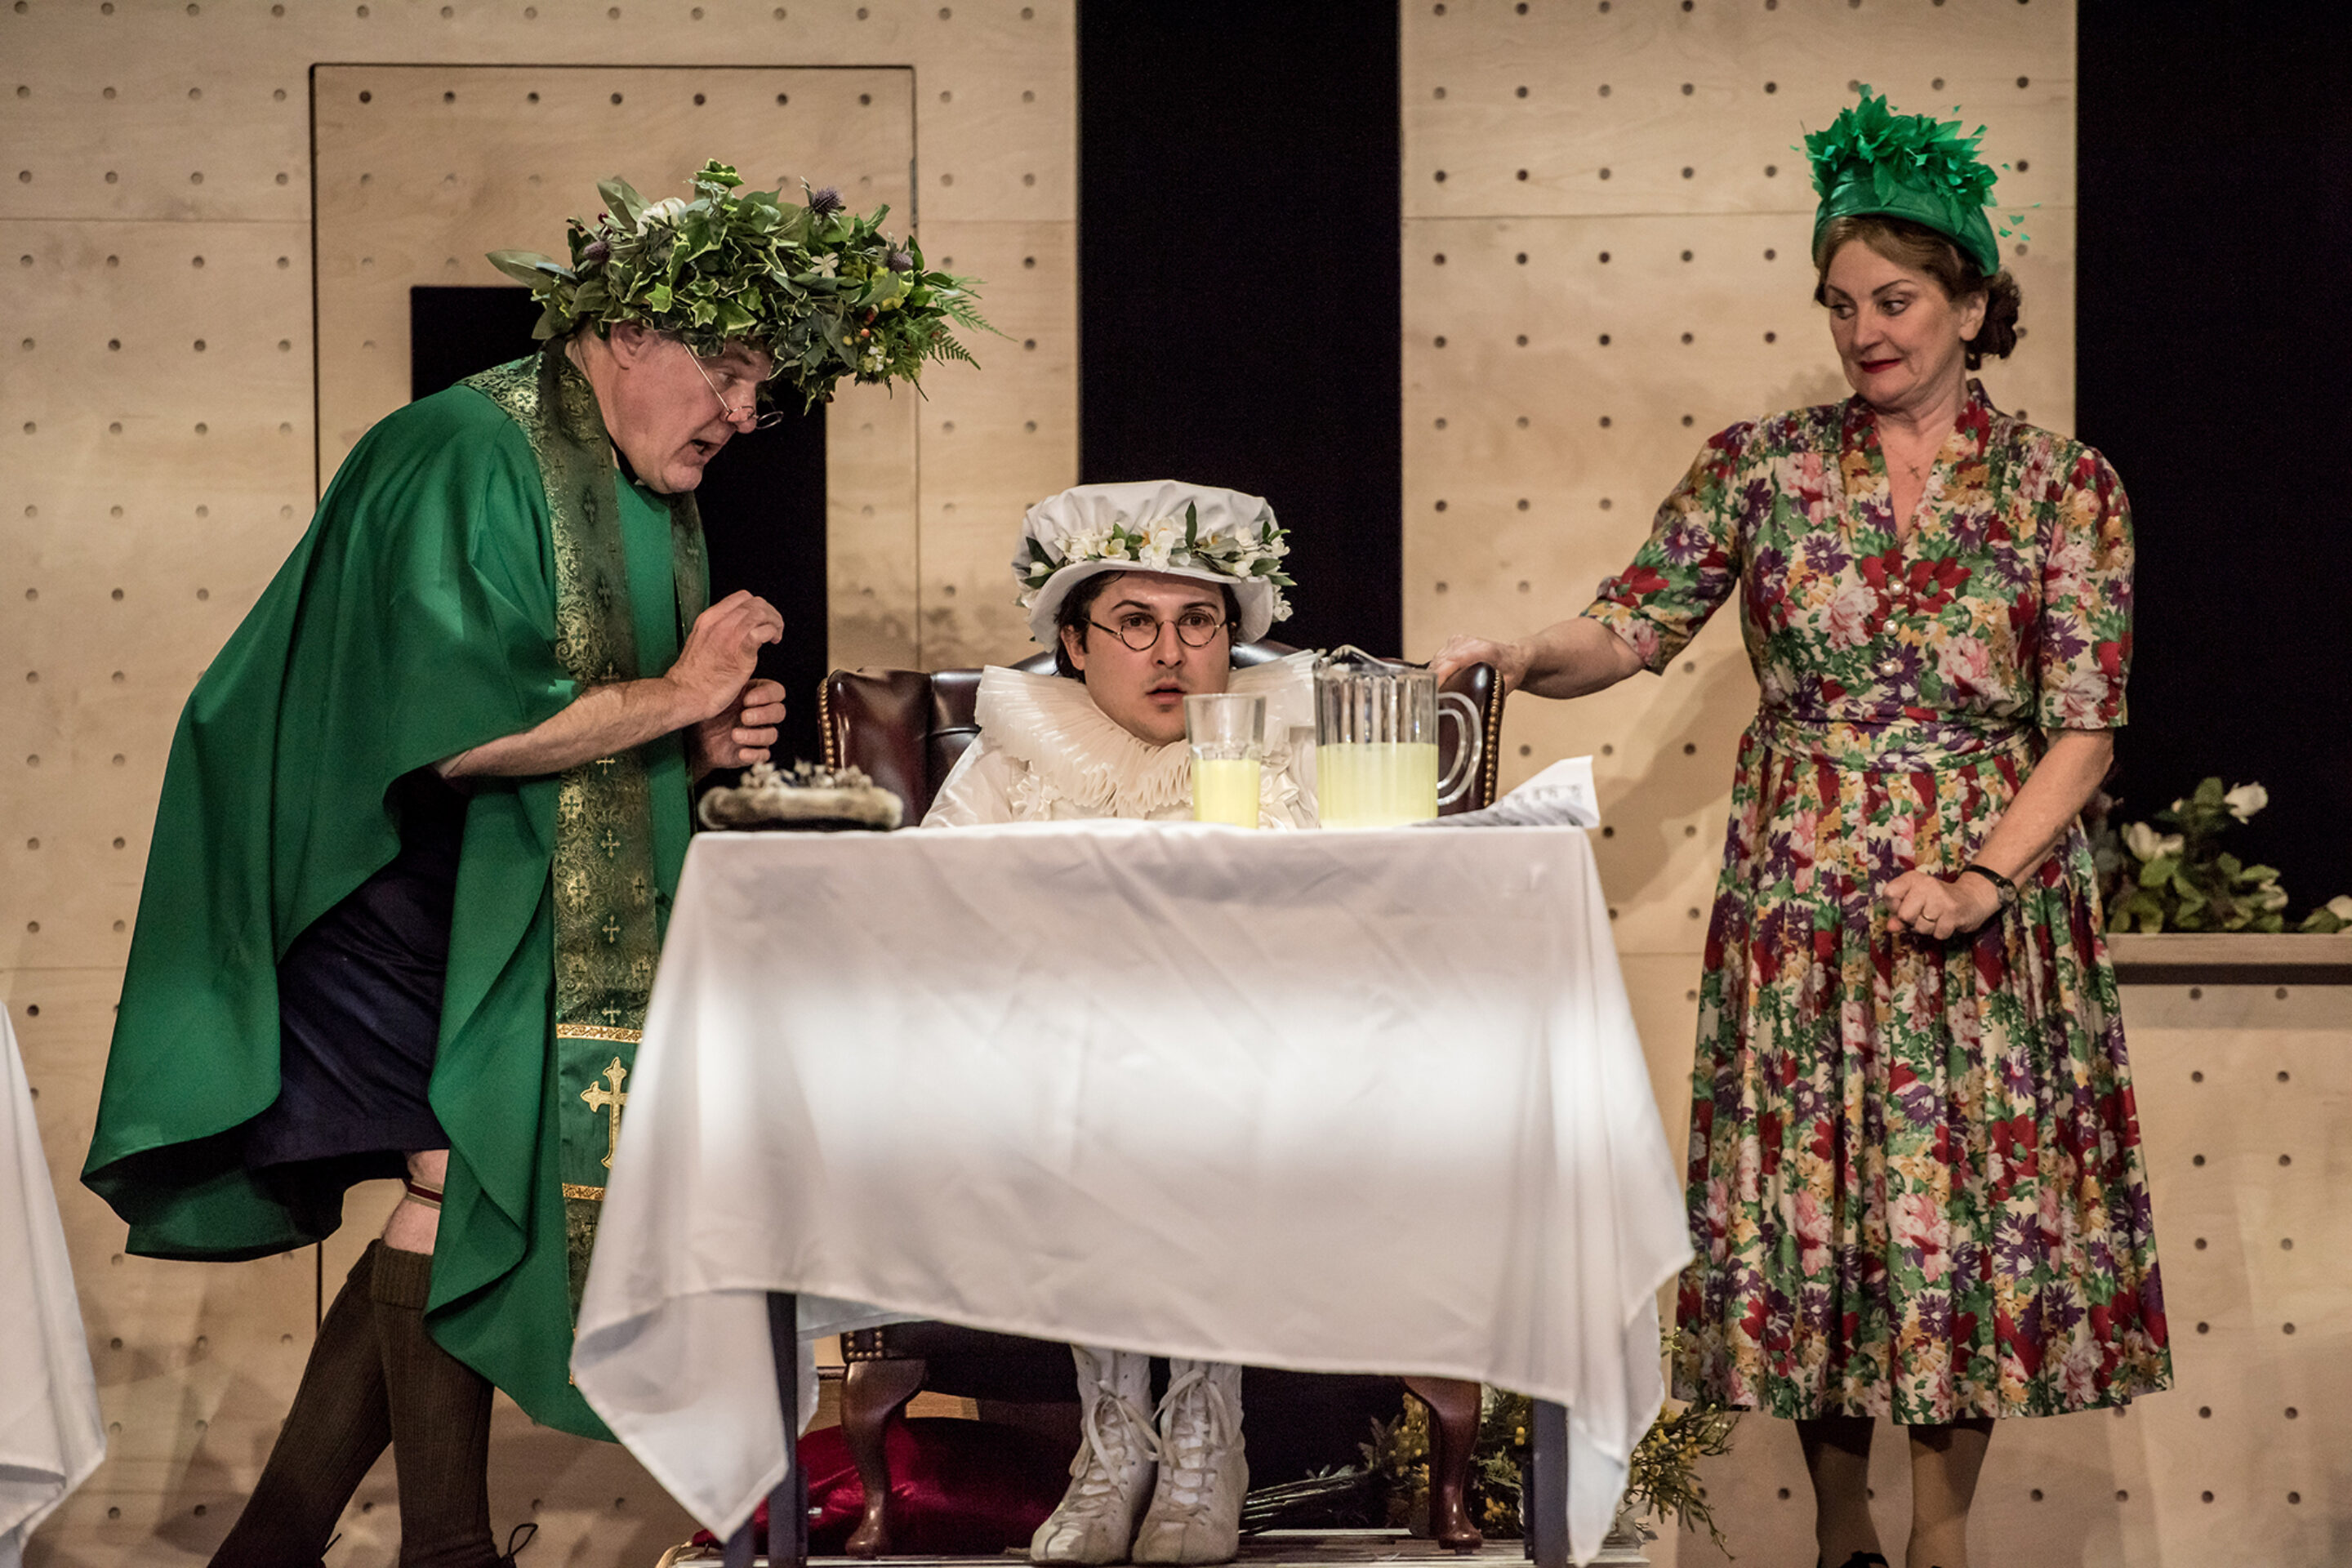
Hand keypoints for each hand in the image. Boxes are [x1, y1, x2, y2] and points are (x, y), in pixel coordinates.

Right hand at [665, 591, 783, 722]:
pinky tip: (772, 641)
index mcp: (709, 618)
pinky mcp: (740, 650)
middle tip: (774, 629)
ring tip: (775, 636)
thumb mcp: (702, 642)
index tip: (761, 620)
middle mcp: (719, 622)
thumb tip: (736, 627)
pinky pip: (762, 631)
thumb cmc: (694, 676)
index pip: (742, 597)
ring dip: (775, 623)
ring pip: (762, 613)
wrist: (686, 694)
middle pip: (755, 603)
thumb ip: (719, 631)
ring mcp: (729, 634)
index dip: (757, 606)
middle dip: (770, 613)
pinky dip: (772, 632)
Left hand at [687, 677, 786, 774]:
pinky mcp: (753, 752)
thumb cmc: (707, 710)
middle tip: (744, 716)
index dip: (766, 696)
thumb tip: (742, 651)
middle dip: (763, 714)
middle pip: (779, 712)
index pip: (776, 692)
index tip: (747, 698)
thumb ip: (731, 672)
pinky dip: (753, 754)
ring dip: (755, 735)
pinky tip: (740, 751)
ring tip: (735, 734)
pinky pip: (763, 755)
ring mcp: (758, 733)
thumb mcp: (718, 690)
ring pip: (772, 734)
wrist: (695, 738)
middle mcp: (760, 714)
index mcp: (755, 695)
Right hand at [1428, 634, 1530, 692]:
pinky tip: (1438, 683)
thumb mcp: (1508, 685)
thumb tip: (1485, 714)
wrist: (1514, 656)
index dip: (1440, 674)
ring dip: (1433, 676)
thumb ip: (1496, 697)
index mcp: (1484, 650)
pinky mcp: (1453, 642)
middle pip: (1442, 661)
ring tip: (1433, 694)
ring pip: (1437, 659)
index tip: (1433, 690)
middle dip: (1434, 681)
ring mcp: (1459, 641)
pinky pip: (1438, 657)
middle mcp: (1469, 642)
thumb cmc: (1512, 669)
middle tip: (1431, 702)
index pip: (1454, 660)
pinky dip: (1436, 671)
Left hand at [1883, 870, 2002, 939]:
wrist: (1972, 898)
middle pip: (1903, 915)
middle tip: (1925, 915)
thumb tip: (1890, 927)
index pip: (1889, 893)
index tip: (1904, 907)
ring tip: (1937, 918)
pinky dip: (1942, 932)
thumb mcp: (1915, 902)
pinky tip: (1947, 922)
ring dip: (1928, 928)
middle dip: (1912, 922)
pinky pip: (1938, 934)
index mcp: (1912, 878)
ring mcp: (1940, 897)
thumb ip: (1899, 914)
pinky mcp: (1953, 911)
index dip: (1894, 907)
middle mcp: (1925, 883)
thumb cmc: (1937, 902)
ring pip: (1920, 927)